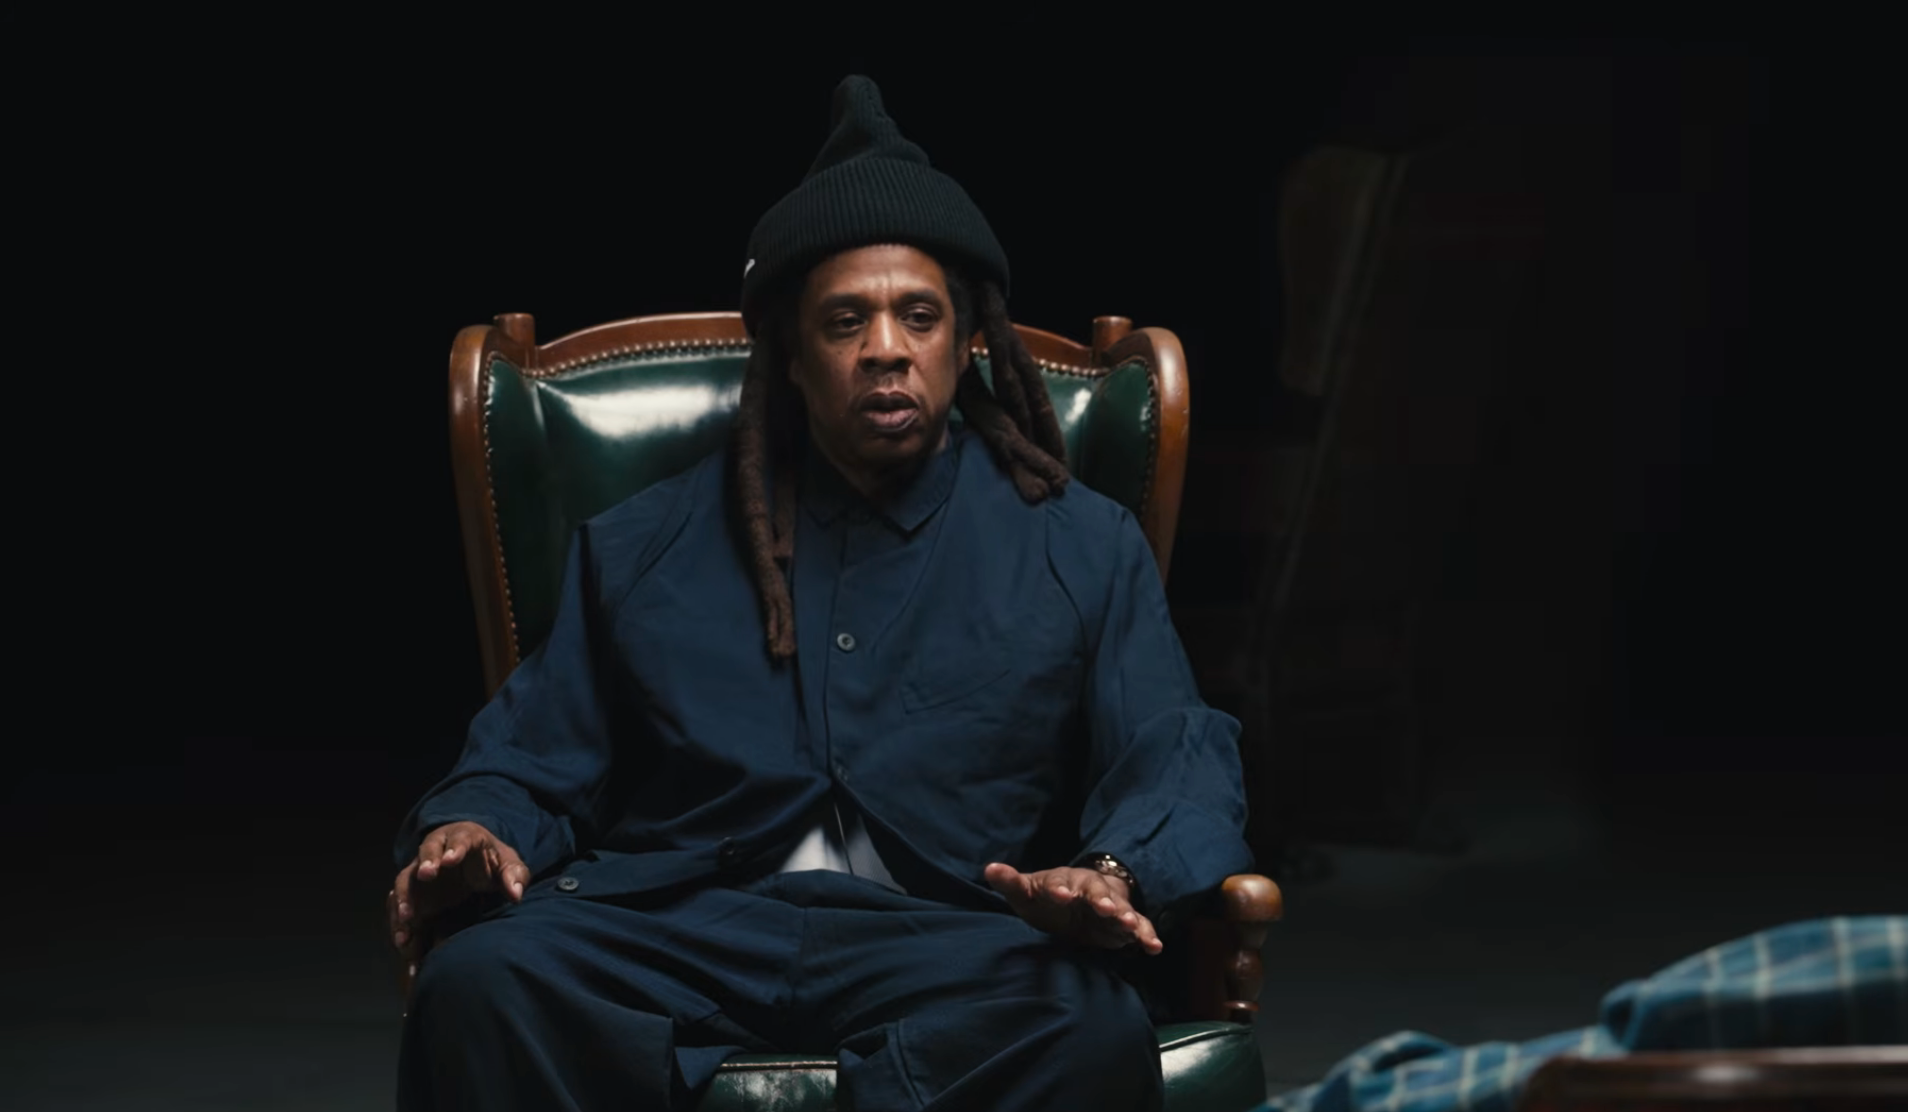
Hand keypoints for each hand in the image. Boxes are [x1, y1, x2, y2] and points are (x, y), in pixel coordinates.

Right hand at [387, 821, 530, 971]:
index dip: (455, 848)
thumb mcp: (508, 864)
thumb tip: (516, 894)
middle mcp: (436, 850)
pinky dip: (400, 924)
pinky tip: (404, 943)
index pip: (460, 839)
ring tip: (406, 920)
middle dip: (425, 864)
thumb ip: (514, 875)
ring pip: (406, 881)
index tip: (450, 860)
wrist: (472, 864)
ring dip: (404, 899)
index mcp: (464, 836)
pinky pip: (401, 907)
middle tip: (425, 876)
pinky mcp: (412, 894)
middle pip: (426, 853)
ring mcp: (420, 872)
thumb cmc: (491, 861)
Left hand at [983, 862, 1162, 954]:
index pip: (1060, 882)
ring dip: (1126, 915)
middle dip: (1101, 899)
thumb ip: (1010, 883)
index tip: (1061, 895)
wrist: (1076, 901)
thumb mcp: (1026, 892)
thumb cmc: (1046, 898)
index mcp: (1063, 881)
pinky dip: (1146, 935)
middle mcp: (1089, 888)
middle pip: (1096, 891)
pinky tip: (1154, 947)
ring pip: (1121, 907)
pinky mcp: (1123, 923)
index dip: (1060, 888)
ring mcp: (1110, 904)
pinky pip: (1138, 927)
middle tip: (1106, 909)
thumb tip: (990, 868)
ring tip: (1130, 926)